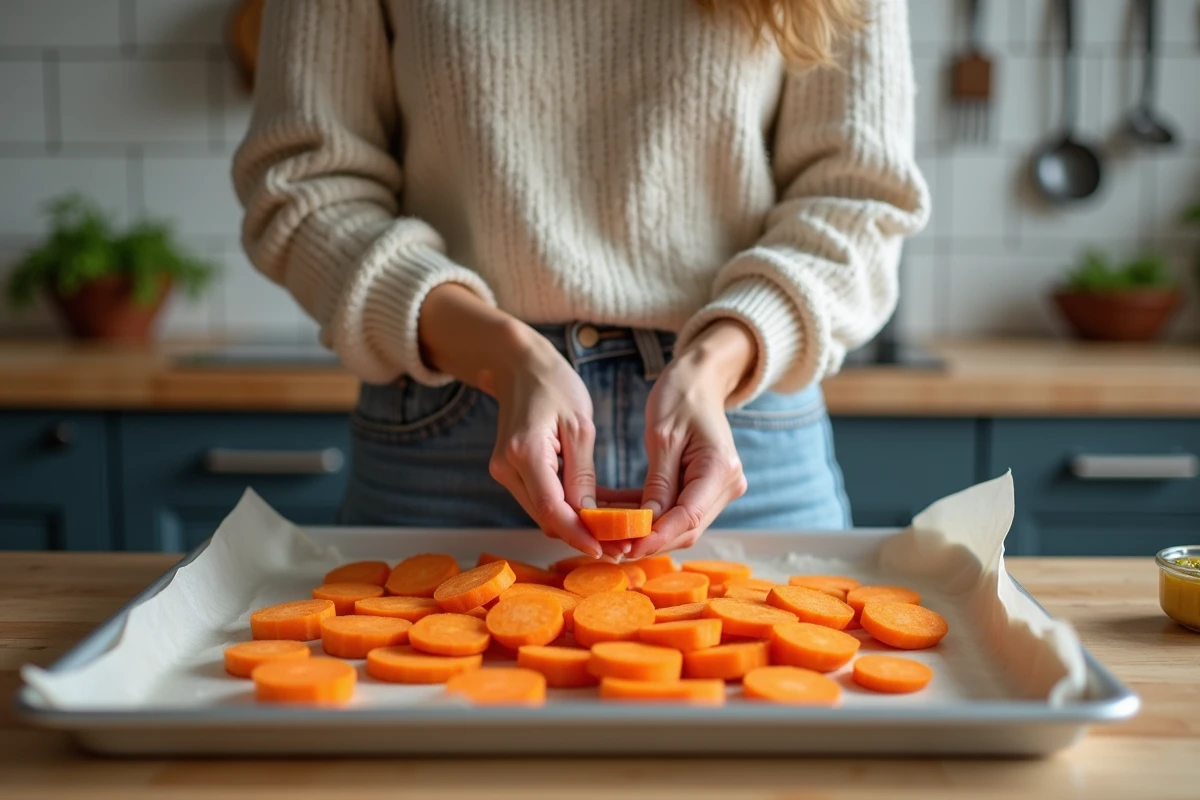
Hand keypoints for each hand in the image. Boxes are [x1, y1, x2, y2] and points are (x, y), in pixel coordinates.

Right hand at [484, 331, 603, 556]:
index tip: (606, 549)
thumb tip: (591, 518)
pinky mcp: (510, 472)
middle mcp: (507, 467)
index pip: (552, 509)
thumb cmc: (554, 385)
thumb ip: (583, 475)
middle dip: (583, 535)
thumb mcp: (580, 426)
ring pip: (543, 514)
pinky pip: (541, 500)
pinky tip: (597, 515)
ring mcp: (505, 471)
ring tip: (616, 534)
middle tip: (621, 547)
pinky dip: (567, 510)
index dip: (579, 534)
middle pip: (546, 518)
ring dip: (576, 526)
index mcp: (525, 452)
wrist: (520, 367)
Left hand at [628, 320, 756, 557]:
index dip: (658, 536)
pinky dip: (649, 513)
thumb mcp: (662, 436)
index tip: (627, 547)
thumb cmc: (681, 396)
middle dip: (649, 539)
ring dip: (646, 529)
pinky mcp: (705, 487)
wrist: (700, 379)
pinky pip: (677, 508)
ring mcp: (718, 488)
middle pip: (687, 526)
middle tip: (610, 544)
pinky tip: (617, 512)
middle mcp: (727, 484)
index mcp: (720, 468)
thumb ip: (658, 483)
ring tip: (607, 530)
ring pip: (681, 523)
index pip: (689, 515)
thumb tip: (647, 523)